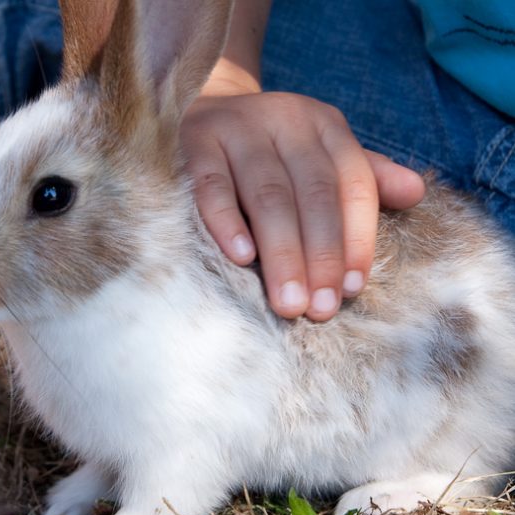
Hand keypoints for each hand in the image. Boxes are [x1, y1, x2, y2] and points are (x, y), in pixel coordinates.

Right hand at [181, 88, 424, 320]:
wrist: (203, 107)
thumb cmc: (268, 147)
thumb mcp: (318, 153)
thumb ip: (364, 175)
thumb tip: (415, 193)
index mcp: (323, 125)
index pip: (352, 184)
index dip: (357, 238)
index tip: (353, 288)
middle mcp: (285, 120)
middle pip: (313, 194)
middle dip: (321, 256)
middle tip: (320, 309)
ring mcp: (238, 129)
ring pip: (267, 196)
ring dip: (282, 253)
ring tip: (288, 302)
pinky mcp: (196, 143)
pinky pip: (213, 186)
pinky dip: (227, 222)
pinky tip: (241, 257)